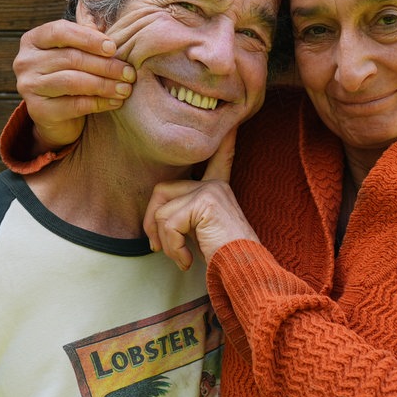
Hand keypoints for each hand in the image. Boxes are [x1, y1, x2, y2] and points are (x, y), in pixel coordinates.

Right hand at [13, 19, 135, 150]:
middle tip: (129, 73)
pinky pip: (74, 105)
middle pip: (70, 58)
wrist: (57, 118)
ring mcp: (28, 87)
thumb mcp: (75, 53)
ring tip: (125, 88)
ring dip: (104, 84)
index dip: (88, 38)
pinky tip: (115, 102)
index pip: (60, 31)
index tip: (113, 48)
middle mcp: (24, 61)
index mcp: (33, 40)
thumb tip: (105, 23)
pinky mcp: (38, 111)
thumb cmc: (70, 76)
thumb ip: (86, 38)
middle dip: (105, 65)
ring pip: (73, 81)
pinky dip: (99, 103)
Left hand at [144, 129, 258, 270]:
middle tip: (155, 246)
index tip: (231, 125)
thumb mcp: (203, 232)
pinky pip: (169, 224)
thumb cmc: (226, 259)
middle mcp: (215, 185)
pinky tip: (187, 261)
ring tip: (181, 258)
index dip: (224, 143)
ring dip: (165, 242)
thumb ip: (185, 217)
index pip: (218, 160)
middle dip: (151, 220)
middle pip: (162, 190)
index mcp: (218, 190)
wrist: (245, 271)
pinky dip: (173, 248)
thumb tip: (152, 223)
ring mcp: (210, 191)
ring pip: (162, 212)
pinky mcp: (205, 202)